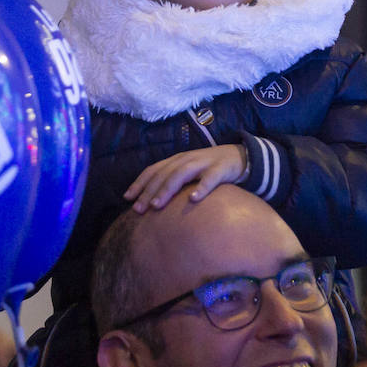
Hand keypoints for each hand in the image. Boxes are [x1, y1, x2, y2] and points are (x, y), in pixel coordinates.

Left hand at [123, 145, 246, 211]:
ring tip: (157, 205)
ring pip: (181, 174)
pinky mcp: (220, 170)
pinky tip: (193, 199)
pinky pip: (210, 179)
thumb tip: (150, 202)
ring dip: (167, 189)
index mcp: (176, 160)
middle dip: (149, 191)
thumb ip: (172, 183)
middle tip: (139, 209)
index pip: (153, 170)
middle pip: (164, 174)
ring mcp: (203, 163)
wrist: (239, 157)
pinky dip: (201, 188)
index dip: (139, 183)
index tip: (127, 198)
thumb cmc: (208, 169)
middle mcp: (187, 159)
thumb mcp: (188, 173)